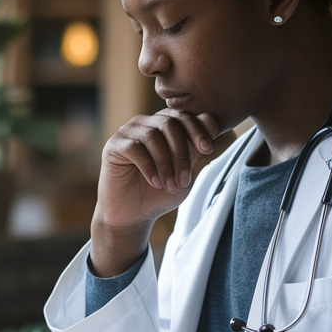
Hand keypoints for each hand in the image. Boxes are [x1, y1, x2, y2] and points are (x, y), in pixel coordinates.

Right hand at [91, 109, 220, 275]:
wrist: (133, 215)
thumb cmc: (160, 193)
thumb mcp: (186, 171)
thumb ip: (198, 150)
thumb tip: (218, 126)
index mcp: (164, 126)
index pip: (185, 116)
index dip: (199, 129)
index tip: (208, 149)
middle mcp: (146, 123)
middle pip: (171, 123)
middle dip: (183, 152)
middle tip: (186, 179)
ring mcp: (128, 132)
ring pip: (153, 135)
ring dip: (166, 163)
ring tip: (169, 185)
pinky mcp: (113, 145)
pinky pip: (135, 148)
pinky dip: (149, 166)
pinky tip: (154, 182)